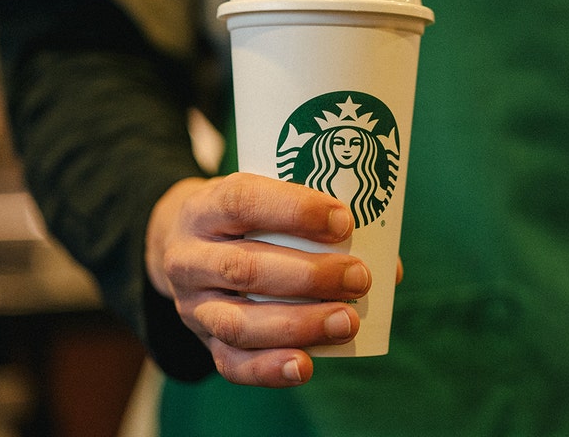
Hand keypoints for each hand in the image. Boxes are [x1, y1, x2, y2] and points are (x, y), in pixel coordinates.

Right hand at [146, 173, 370, 386]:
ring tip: (348, 322)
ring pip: (239, 322)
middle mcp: (189, 257)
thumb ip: (314, 221)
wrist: (178, 245)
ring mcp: (193, 304)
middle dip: (309, 276)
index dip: (294, 209)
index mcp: (205, 208)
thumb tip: (389, 265)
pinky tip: (306, 366)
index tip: (344, 220)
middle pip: (244, 268)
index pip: (242, 201)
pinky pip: (231, 363)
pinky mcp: (203, 341)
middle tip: (359, 277)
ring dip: (299, 325)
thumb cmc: (243, 218)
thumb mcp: (262, 199)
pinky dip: (269, 369)